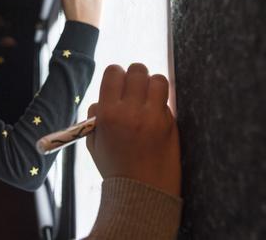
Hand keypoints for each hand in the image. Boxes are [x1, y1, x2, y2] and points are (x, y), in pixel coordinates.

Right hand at [87, 63, 180, 196]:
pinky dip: (162, 103)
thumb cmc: (116, 169)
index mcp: (108, 114)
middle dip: (137, 77)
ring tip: (149, 99)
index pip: (114, 72)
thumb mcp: (94, 143)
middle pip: (137, 70)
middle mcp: (131, 111)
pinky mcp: (170, 124)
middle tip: (136, 89)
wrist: (141, 194)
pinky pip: (167, 100)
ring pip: (158, 79)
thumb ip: (97, 117)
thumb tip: (103, 99)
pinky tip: (157, 115)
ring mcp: (153, 116)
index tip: (119, 84)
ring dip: (153, 85)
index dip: (117, 75)